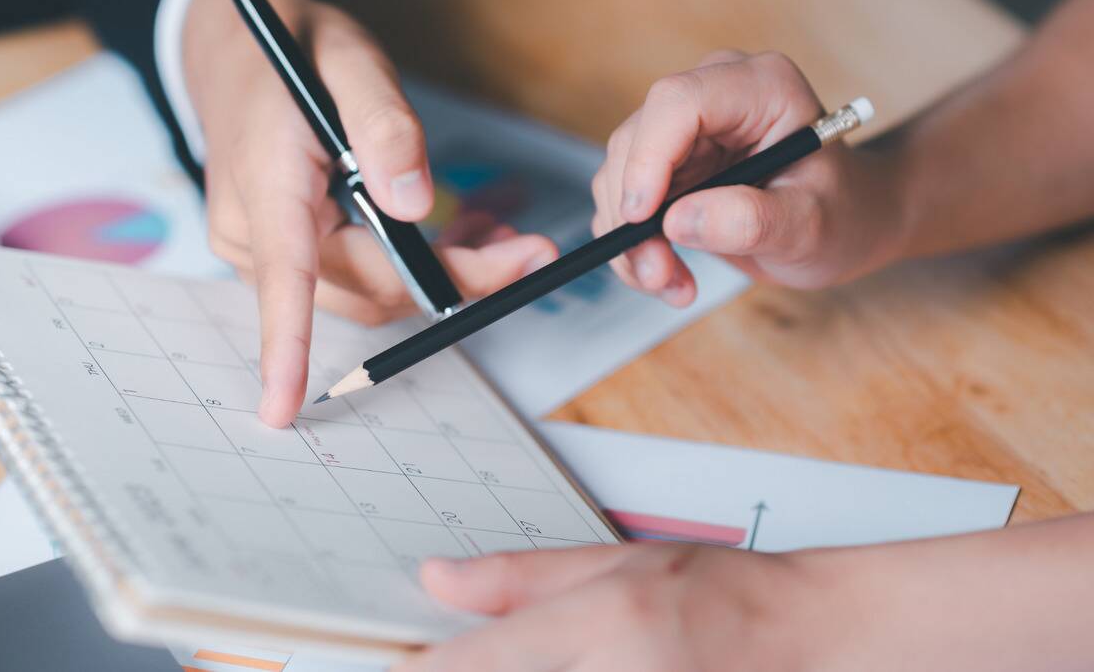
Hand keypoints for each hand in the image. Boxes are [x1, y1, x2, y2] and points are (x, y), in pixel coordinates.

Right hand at [182, 0, 557, 426]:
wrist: (237, 50)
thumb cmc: (291, 50)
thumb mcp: (349, 62)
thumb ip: (384, 126)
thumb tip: (414, 204)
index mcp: (266, 186)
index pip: (282, 278)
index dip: (285, 348)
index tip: (281, 408)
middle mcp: (255, 232)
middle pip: (365, 288)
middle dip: (453, 281)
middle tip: (531, 252)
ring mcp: (266, 250)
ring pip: (369, 291)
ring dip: (440, 277)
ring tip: (500, 235)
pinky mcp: (285, 255)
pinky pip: (359, 278)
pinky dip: (414, 268)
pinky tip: (458, 234)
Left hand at [394, 543, 828, 671]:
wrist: (816, 642)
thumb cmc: (726, 595)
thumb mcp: (618, 561)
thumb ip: (520, 578)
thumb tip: (438, 578)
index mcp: (601, 625)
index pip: (469, 666)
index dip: (421, 671)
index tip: (404, 666)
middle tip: (501, 655)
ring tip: (559, 656)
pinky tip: (575, 669)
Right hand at [592, 50, 909, 305]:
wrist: (846, 226)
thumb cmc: (843, 214)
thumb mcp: (810, 225)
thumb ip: (751, 220)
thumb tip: (679, 221)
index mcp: (761, 88)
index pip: (679, 102)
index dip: (648, 157)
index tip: (642, 218)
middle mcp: (715, 96)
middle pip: (636, 140)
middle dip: (634, 214)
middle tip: (659, 273)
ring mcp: (686, 130)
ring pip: (619, 175)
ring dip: (631, 239)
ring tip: (672, 283)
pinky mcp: (668, 165)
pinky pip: (625, 201)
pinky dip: (634, 246)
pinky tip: (669, 276)